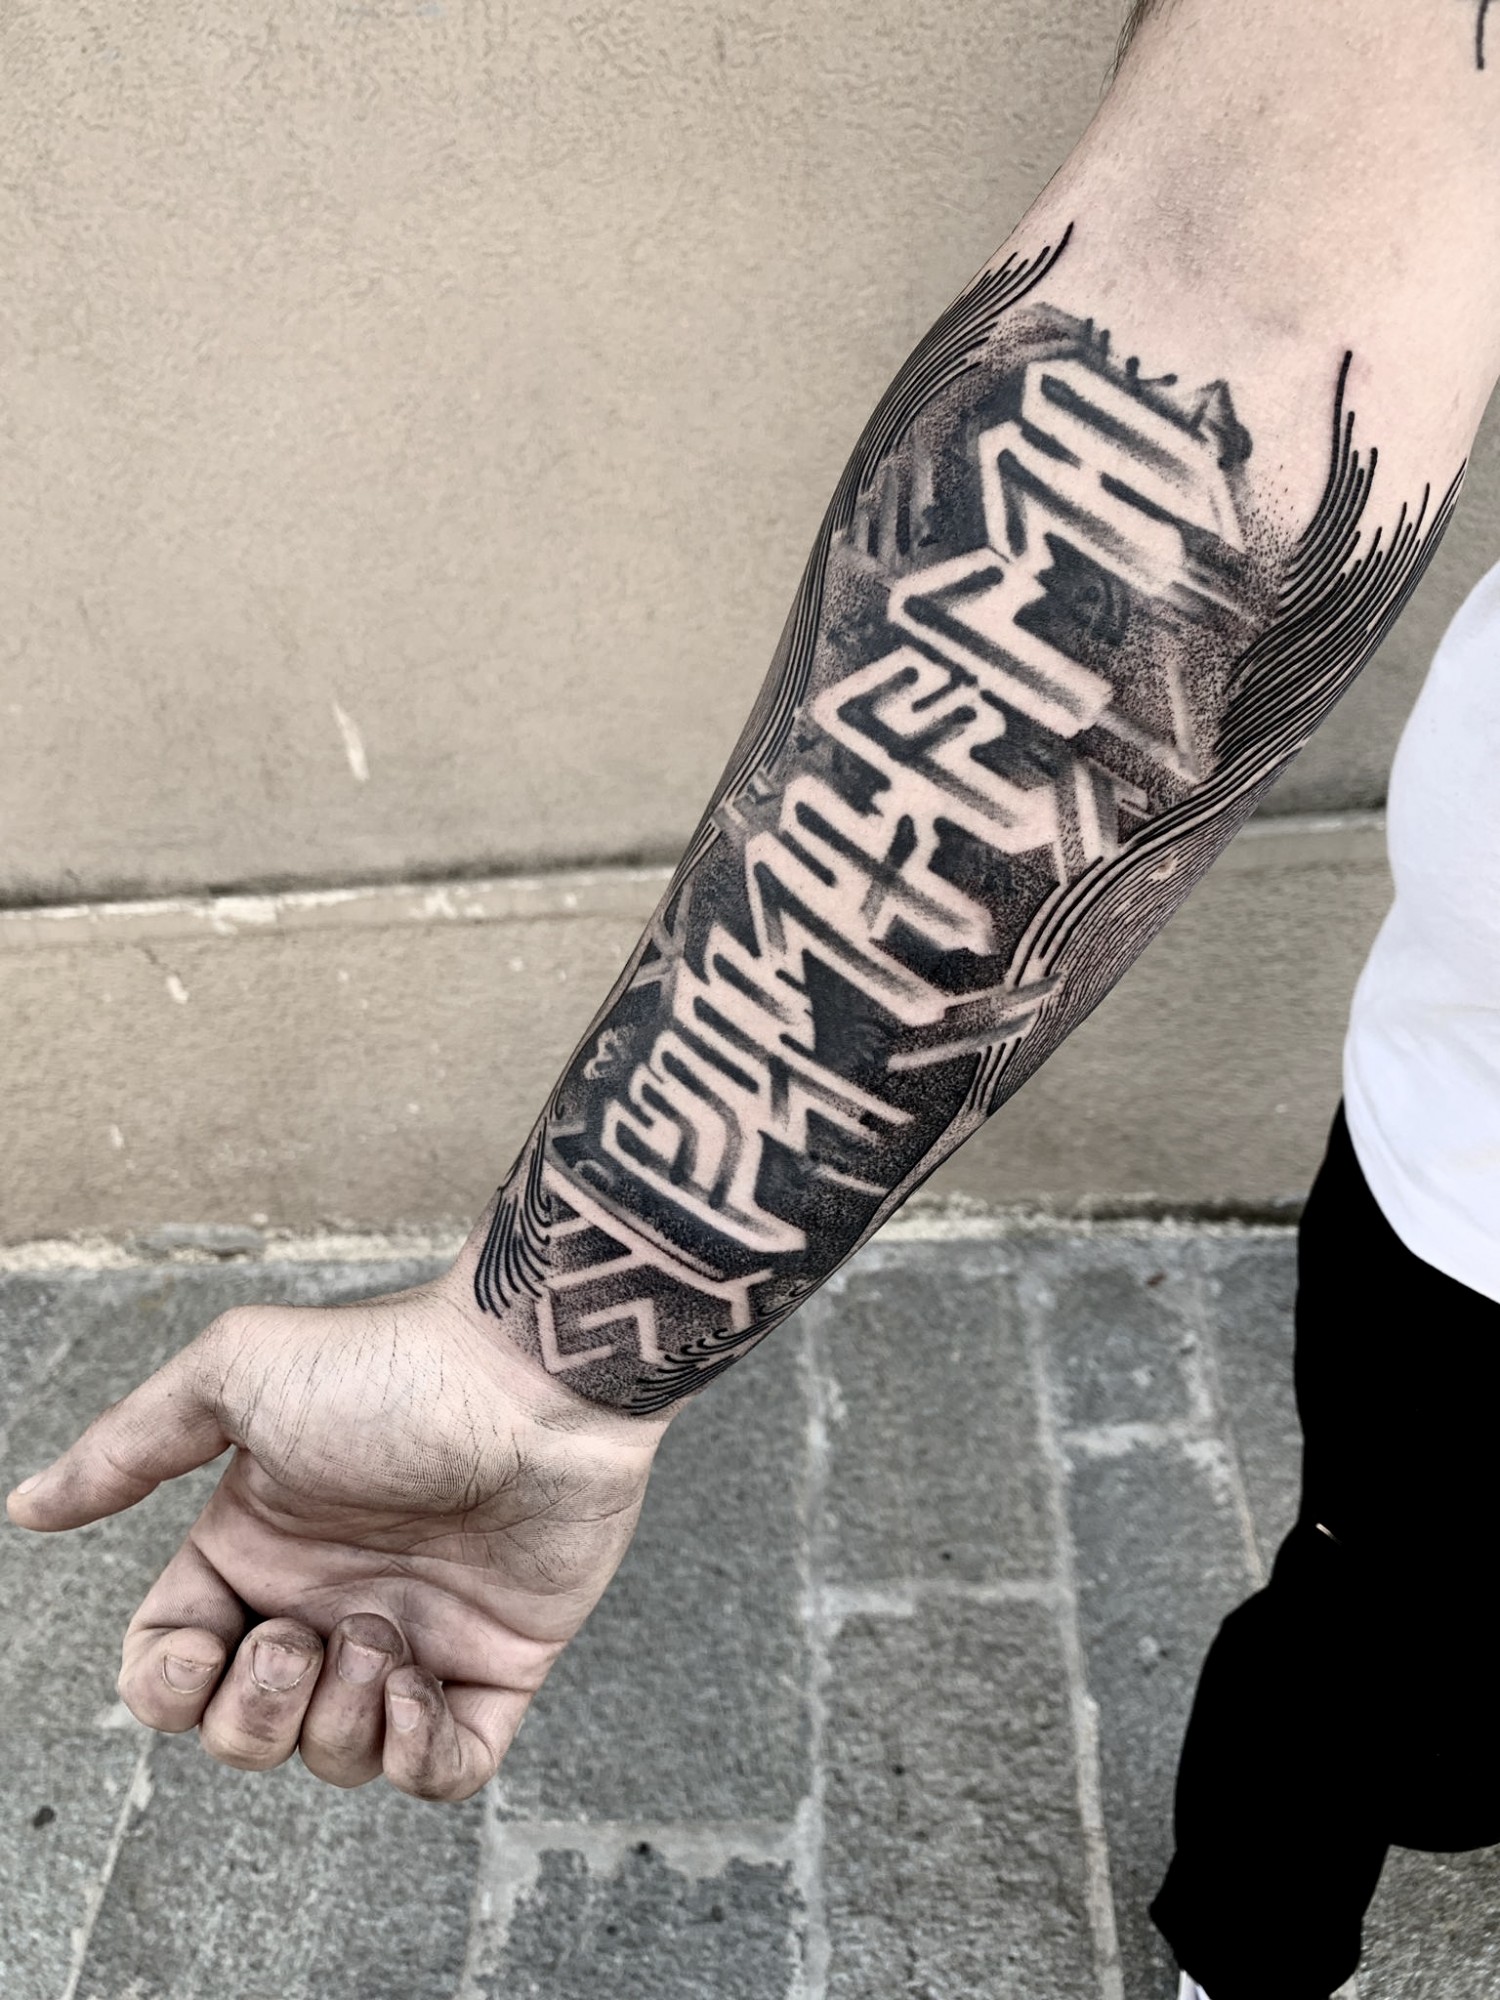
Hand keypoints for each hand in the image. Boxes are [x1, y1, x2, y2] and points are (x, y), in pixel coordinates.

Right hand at [3, 1265, 669, 1800]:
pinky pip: (440, 1774)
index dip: (167, 1686)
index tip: (202, 1640)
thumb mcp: (237, 1375)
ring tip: (383, 1631)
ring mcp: (411, 1638)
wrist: (536, 1379)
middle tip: (303, 1632)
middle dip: (257, 1712)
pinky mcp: (495, 1667)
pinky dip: (416, 1758)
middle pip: (243, 1733)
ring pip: (334, 1760)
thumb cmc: (393, 1368)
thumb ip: (128, 1446)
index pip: (169, 1669)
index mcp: (255, 1551)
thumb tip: (27, 1506)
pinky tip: (418, 1685)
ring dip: (341, 1717)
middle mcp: (324, 1603)